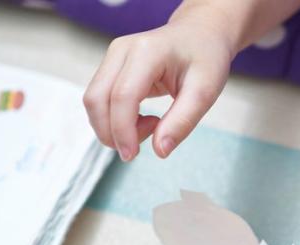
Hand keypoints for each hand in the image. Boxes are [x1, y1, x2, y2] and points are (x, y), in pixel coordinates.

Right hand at [82, 11, 232, 160]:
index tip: (132, 155)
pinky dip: (115, 120)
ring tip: (151, 126)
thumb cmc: (206, 59)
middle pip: (97, 99)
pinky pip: (101, 100)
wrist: (200, 34)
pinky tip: (143, 119)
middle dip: (111, 133)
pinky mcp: (111, 66)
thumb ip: (182, 121)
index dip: (123, 130)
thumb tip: (160, 151)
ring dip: (113, 127)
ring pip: (93, 101)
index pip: (122, 96)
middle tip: (143, 146)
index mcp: (147, 52)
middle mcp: (122, 50)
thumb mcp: (206, 91)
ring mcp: (113, 56)